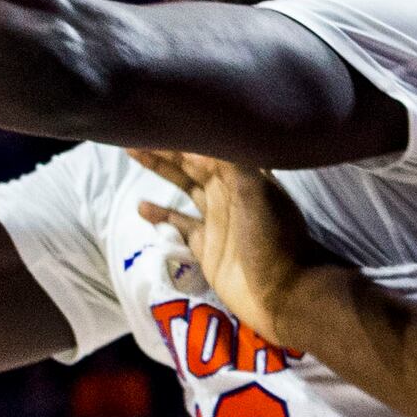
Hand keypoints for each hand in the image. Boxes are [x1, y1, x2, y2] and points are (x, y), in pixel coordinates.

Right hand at [133, 149, 326, 331]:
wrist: (283, 294)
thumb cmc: (273, 240)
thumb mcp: (257, 193)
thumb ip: (230, 165)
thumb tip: (195, 145)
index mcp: (244, 177)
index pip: (208, 148)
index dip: (184, 136)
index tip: (158, 122)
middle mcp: (229, 194)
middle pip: (192, 164)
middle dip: (167, 148)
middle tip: (135, 132)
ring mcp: (217, 220)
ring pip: (184, 188)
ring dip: (162, 171)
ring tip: (133, 153)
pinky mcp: (206, 246)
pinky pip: (179, 225)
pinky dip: (161, 215)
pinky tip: (141, 206)